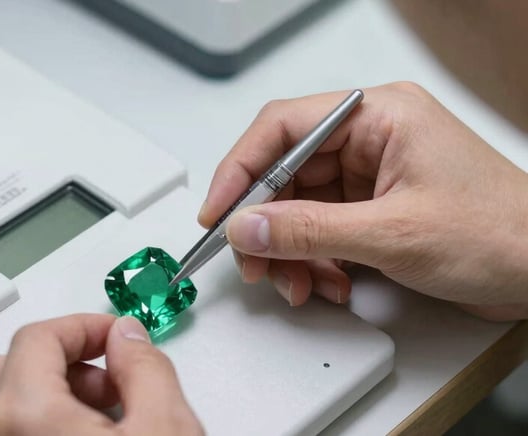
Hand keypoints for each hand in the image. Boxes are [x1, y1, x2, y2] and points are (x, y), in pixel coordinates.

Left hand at [0, 314, 202, 435]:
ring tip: (82, 416)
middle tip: (102, 380)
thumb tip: (128, 337)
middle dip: (53, 362)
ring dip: (25, 397)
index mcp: (25, 418)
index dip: (83, 326)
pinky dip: (7, 429)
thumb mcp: (168, 431)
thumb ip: (148, 368)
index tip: (112, 336)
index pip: (38, 336)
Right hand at [200, 82, 527, 320]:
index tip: (218, 210)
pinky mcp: (372, 210)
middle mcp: (370, 140)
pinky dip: (314, 262)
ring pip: (298, 209)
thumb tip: (248, 228)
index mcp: (378, 116)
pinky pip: (320, 231)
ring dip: (290, 252)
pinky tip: (328, 283)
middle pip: (285, 173)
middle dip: (266, 225)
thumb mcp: (393, 234)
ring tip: (298, 284)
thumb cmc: (502, 233)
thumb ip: (310, 231)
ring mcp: (370, 176)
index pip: (283, 127)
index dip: (240, 168)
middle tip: (254, 262)